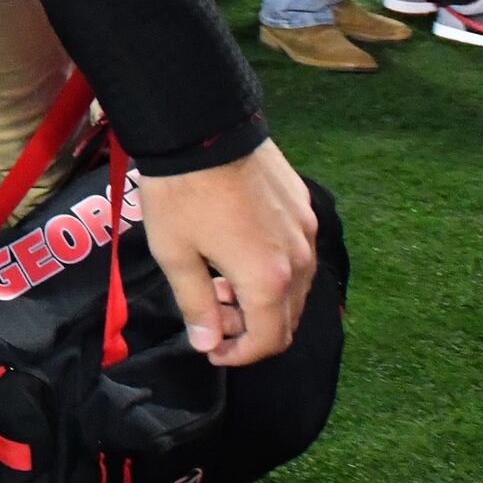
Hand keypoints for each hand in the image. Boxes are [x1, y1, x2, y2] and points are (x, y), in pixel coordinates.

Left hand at [135, 137, 318, 365]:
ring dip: (262, 297)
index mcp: (268, 279)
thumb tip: (208, 343)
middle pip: (287, 317)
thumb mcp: (176, 255)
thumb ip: (196, 305)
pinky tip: (238, 248)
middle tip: (211, 310)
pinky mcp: (303, 206)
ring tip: (219, 279)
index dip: (240, 355)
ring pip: (295, 286)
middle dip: (249, 326)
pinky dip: (273, 267)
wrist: (202, 127)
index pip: (270, 341)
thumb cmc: (182, 193)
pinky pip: (296, 253)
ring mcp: (306, 230)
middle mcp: (299, 259)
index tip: (212, 348)